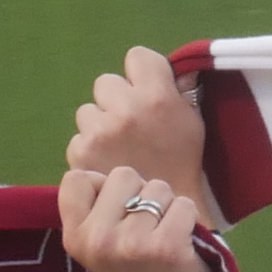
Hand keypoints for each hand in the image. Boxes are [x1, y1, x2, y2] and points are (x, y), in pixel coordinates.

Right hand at [64, 166, 213, 271]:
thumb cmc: (135, 267)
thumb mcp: (98, 240)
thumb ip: (94, 204)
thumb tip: (98, 164)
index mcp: (73, 236)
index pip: (76, 177)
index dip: (102, 186)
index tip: (116, 212)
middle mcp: (96, 240)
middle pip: (122, 174)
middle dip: (141, 192)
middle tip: (145, 227)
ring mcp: (130, 244)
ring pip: (157, 187)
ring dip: (167, 206)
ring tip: (162, 234)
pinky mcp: (164, 247)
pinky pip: (183, 204)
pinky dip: (188, 218)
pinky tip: (181, 242)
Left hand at [69, 49, 208, 206]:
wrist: (160, 215)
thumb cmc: (182, 166)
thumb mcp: (193, 124)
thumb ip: (180, 92)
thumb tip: (174, 68)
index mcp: (158, 98)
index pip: (137, 56)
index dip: (141, 73)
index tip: (146, 90)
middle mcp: (127, 110)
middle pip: (106, 82)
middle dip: (116, 100)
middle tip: (131, 127)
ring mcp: (101, 131)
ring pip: (88, 110)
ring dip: (99, 125)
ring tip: (118, 149)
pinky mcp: (81, 152)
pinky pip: (78, 137)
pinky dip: (88, 150)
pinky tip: (106, 164)